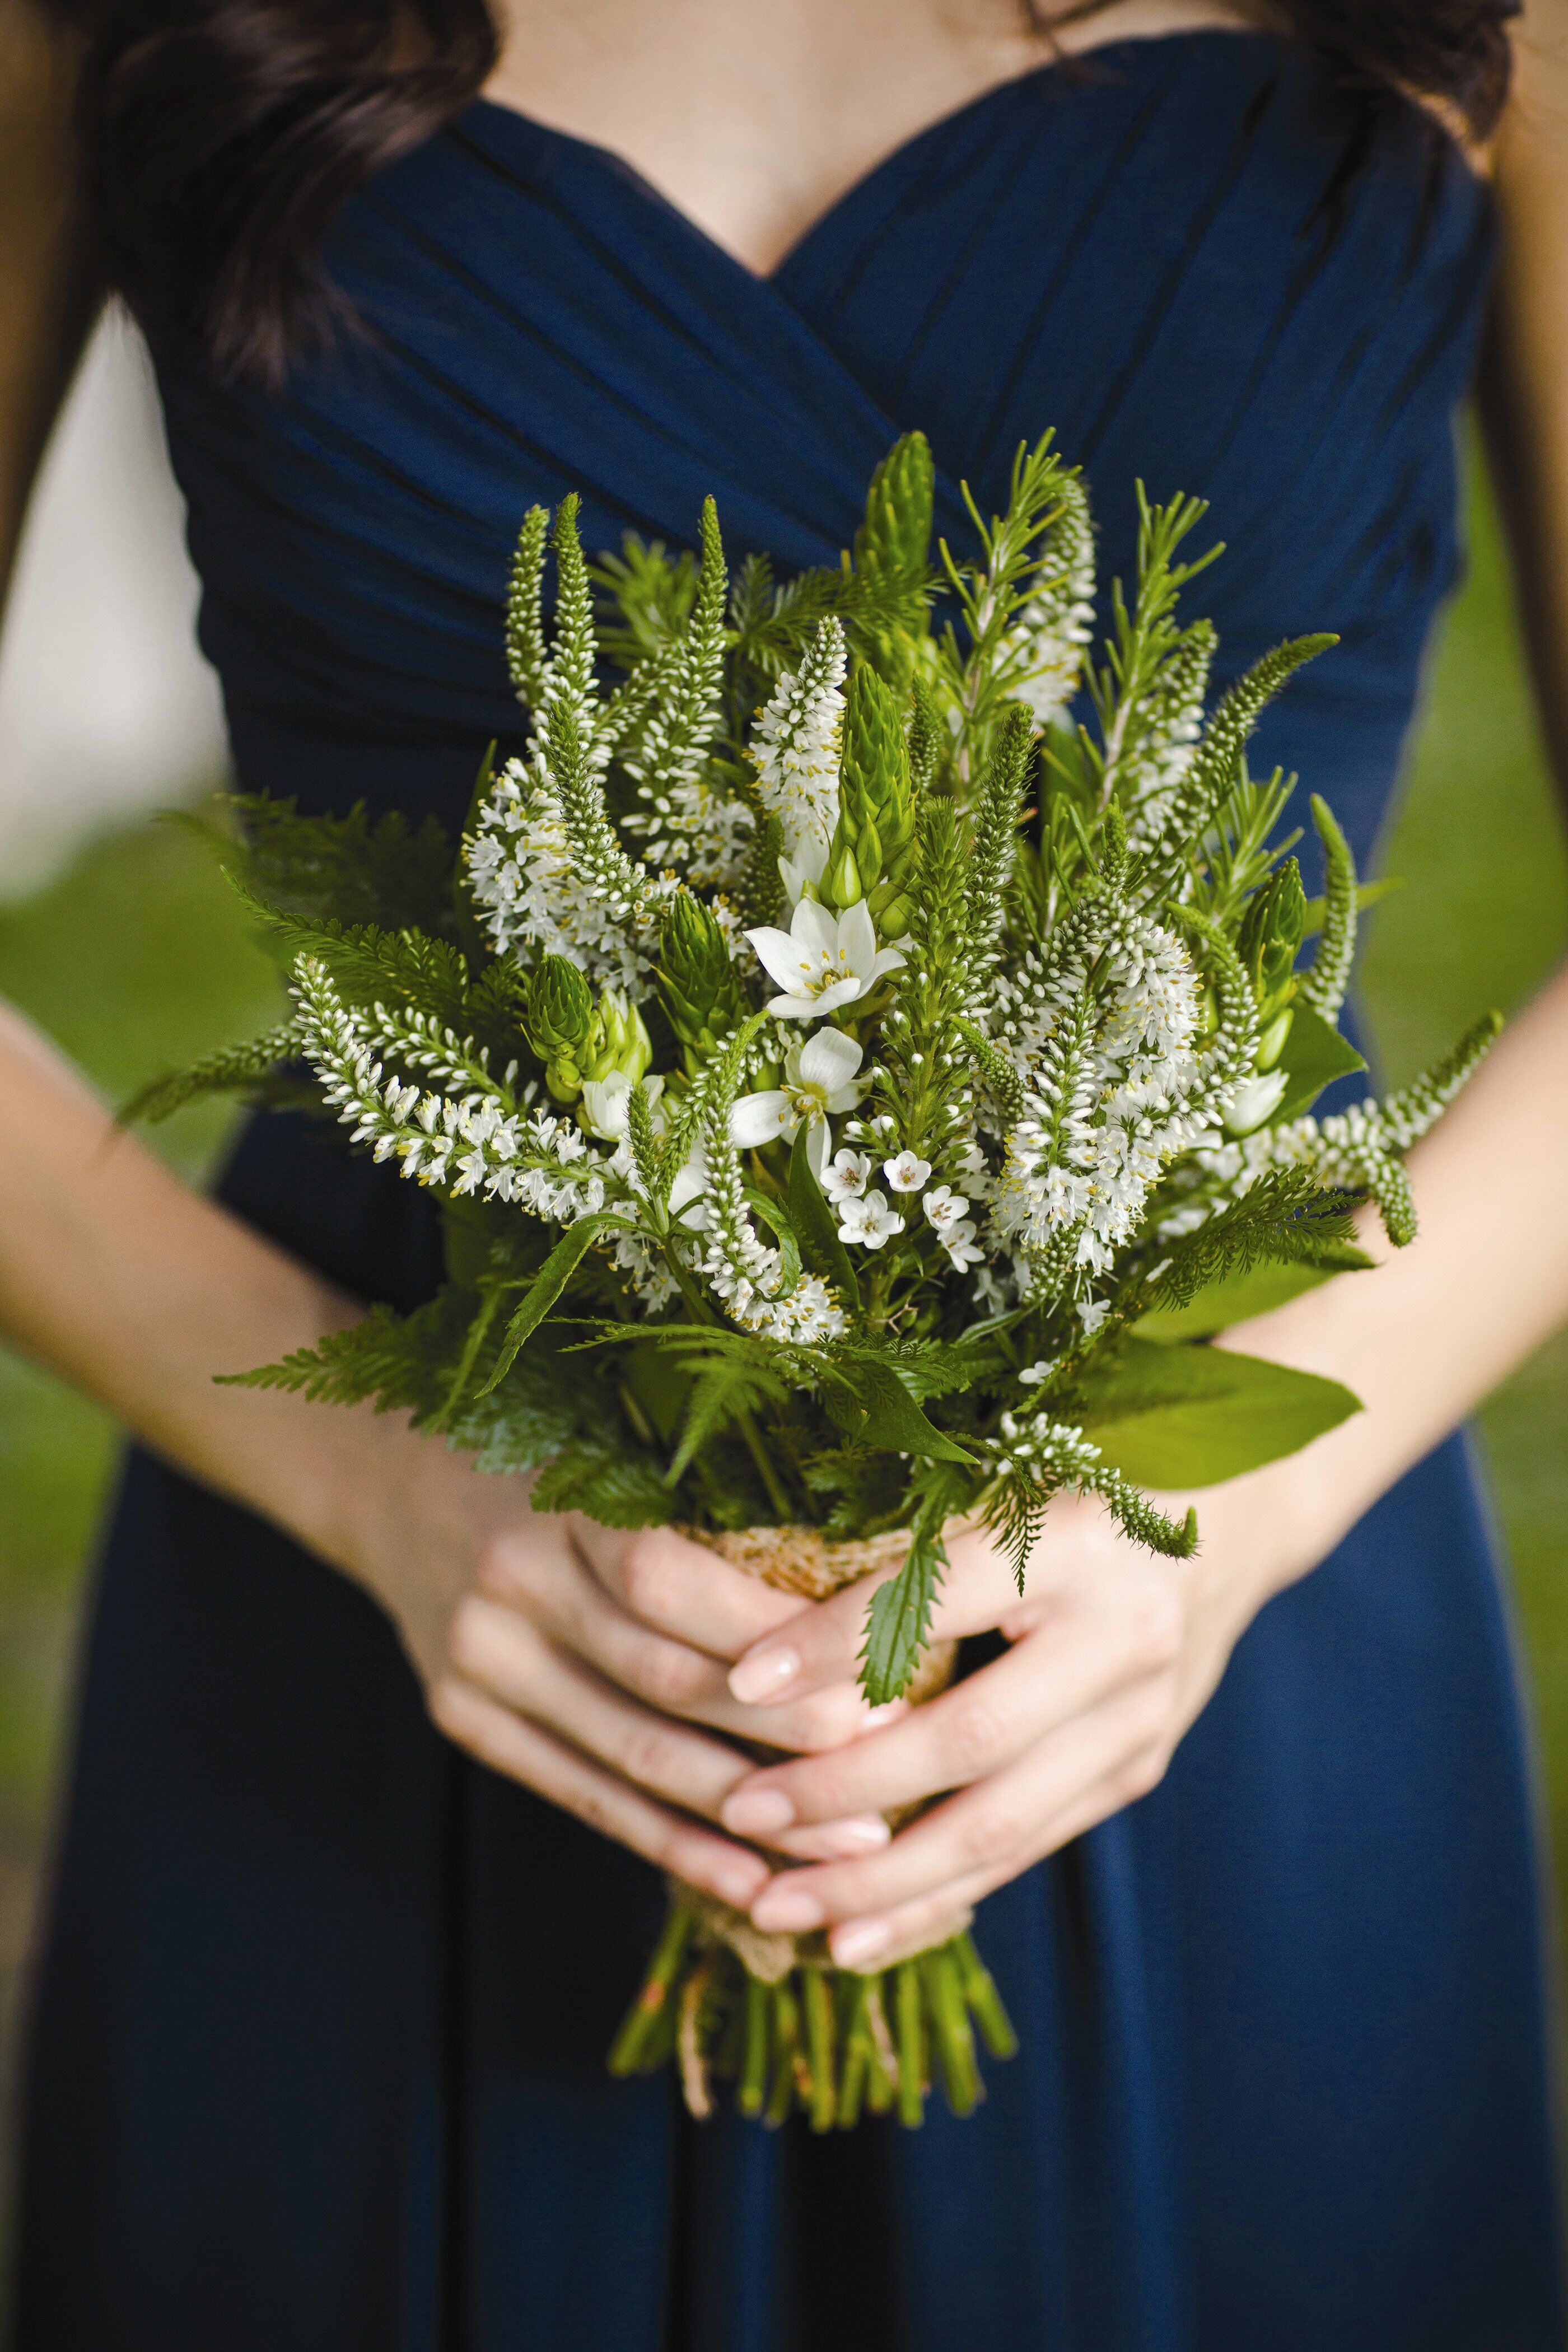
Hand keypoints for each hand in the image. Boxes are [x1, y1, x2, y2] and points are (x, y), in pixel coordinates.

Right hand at [335, 1414, 901, 1908]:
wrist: (391, 1482)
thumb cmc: (550, 1462)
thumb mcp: (615, 1453)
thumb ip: (710, 1512)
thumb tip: (861, 1588)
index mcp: (560, 1500)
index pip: (669, 1578)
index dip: (768, 1636)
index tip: (873, 1673)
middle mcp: (510, 1582)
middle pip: (662, 1679)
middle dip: (786, 1736)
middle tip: (894, 1769)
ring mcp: (478, 1659)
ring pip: (630, 1755)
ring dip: (744, 1812)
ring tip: (847, 1846)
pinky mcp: (465, 1718)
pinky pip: (583, 1796)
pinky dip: (670, 1843)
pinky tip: (746, 1878)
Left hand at [715, 1474, 1290, 1966]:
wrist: (1232, 1515)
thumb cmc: (1078, 1477)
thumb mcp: (1003, 1477)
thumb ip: (911, 1540)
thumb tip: (769, 1627)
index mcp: (1078, 1538)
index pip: (939, 1597)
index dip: (837, 1644)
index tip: (740, 1678)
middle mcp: (1122, 1634)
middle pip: (970, 1739)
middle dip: (843, 1791)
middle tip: (742, 1813)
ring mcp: (1139, 1716)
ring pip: (999, 1825)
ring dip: (880, 1881)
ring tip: (778, 1907)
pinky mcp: (1137, 1768)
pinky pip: (1026, 1848)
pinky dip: (938, 1896)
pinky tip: (858, 1932)